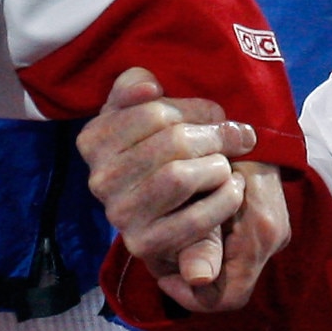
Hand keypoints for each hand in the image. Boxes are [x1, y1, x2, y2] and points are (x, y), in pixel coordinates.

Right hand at [80, 69, 291, 312]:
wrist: (162, 211)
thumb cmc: (155, 148)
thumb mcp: (138, 110)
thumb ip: (135, 86)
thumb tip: (149, 86)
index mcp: (93, 139)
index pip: (155, 111)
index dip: (196, 109)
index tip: (217, 114)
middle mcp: (99, 179)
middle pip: (172, 142)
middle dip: (214, 136)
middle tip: (238, 137)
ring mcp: (119, 215)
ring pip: (179, 178)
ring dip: (217, 167)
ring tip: (227, 164)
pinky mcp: (144, 245)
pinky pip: (194, 219)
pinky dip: (224, 200)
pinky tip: (232, 189)